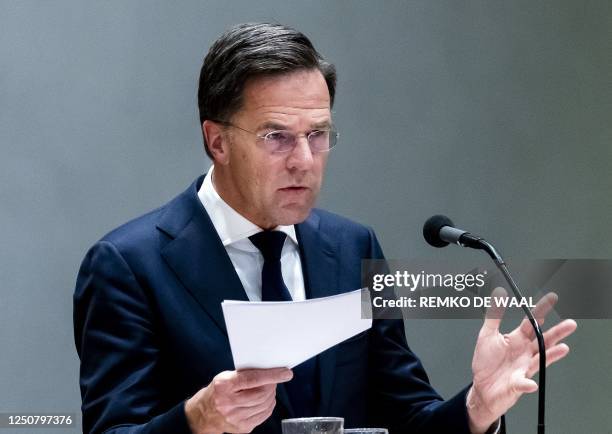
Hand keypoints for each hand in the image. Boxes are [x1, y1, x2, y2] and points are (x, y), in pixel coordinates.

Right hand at [185, 368, 292, 433]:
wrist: (205, 414)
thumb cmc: (218, 391)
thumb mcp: (226, 377)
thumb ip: (245, 374)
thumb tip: (269, 370)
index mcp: (224, 386)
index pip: (253, 379)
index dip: (271, 375)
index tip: (285, 373)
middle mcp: (228, 404)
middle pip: (261, 394)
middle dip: (272, 385)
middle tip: (274, 379)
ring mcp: (235, 418)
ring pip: (265, 405)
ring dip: (271, 395)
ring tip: (268, 389)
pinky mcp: (242, 428)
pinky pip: (264, 415)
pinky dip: (268, 406)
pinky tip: (265, 400)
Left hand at [467, 288, 576, 433]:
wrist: (483, 387)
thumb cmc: (486, 362)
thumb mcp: (486, 335)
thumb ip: (493, 316)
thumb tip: (498, 295)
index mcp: (517, 339)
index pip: (531, 322)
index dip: (540, 310)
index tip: (551, 298)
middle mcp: (524, 352)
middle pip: (543, 340)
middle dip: (557, 332)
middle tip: (570, 324)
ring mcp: (524, 368)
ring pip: (540, 359)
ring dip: (552, 355)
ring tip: (563, 348)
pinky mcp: (518, 383)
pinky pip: (523, 383)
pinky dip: (526, 383)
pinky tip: (530, 382)